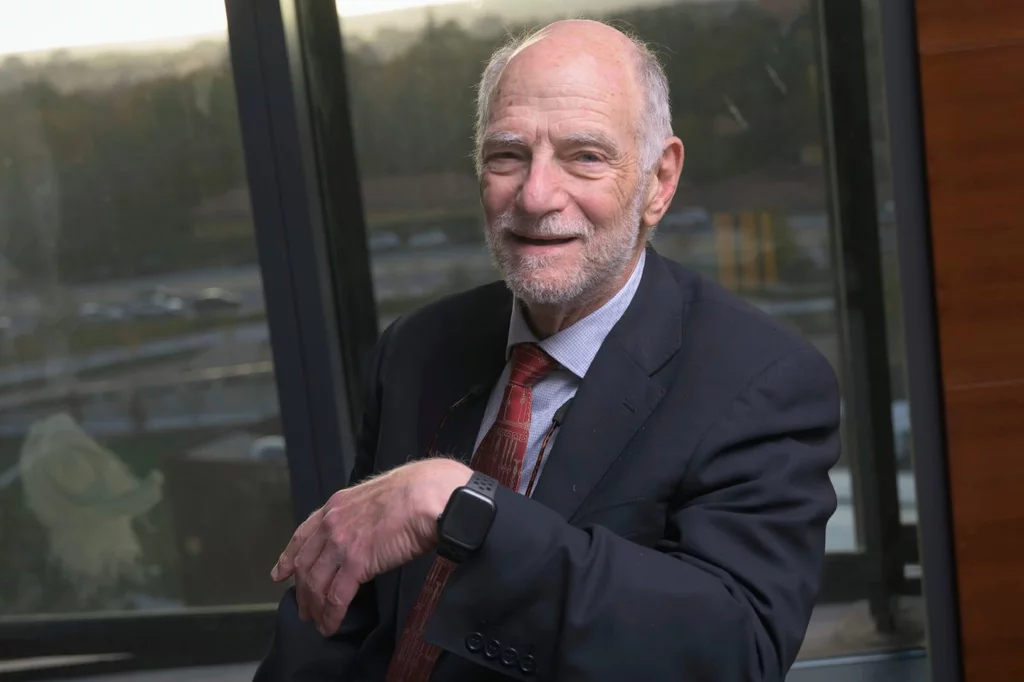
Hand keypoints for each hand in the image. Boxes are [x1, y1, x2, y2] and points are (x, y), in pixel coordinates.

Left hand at [271, 458, 472, 635]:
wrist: (426, 496)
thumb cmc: (414, 492)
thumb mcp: (374, 497)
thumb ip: (360, 516)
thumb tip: (364, 534)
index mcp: (336, 506)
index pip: (302, 535)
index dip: (288, 557)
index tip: (280, 574)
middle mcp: (331, 524)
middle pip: (305, 565)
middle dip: (302, 592)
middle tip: (303, 609)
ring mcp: (341, 543)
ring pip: (316, 583)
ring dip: (315, 608)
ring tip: (317, 622)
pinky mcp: (356, 562)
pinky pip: (336, 596)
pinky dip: (331, 615)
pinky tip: (330, 625)